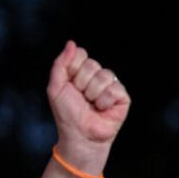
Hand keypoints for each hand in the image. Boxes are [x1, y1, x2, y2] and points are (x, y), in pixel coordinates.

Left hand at [48, 41, 129, 171]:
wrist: (80, 134)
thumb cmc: (67, 114)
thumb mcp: (55, 87)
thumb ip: (61, 64)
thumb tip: (72, 43)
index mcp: (80, 72)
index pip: (80, 54)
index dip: (73, 68)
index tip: (69, 84)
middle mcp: (97, 77)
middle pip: (92, 64)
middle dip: (81, 83)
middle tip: (81, 97)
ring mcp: (110, 86)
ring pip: (105, 75)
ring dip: (93, 93)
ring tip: (92, 105)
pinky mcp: (123, 97)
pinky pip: (114, 89)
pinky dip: (105, 101)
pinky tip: (102, 109)